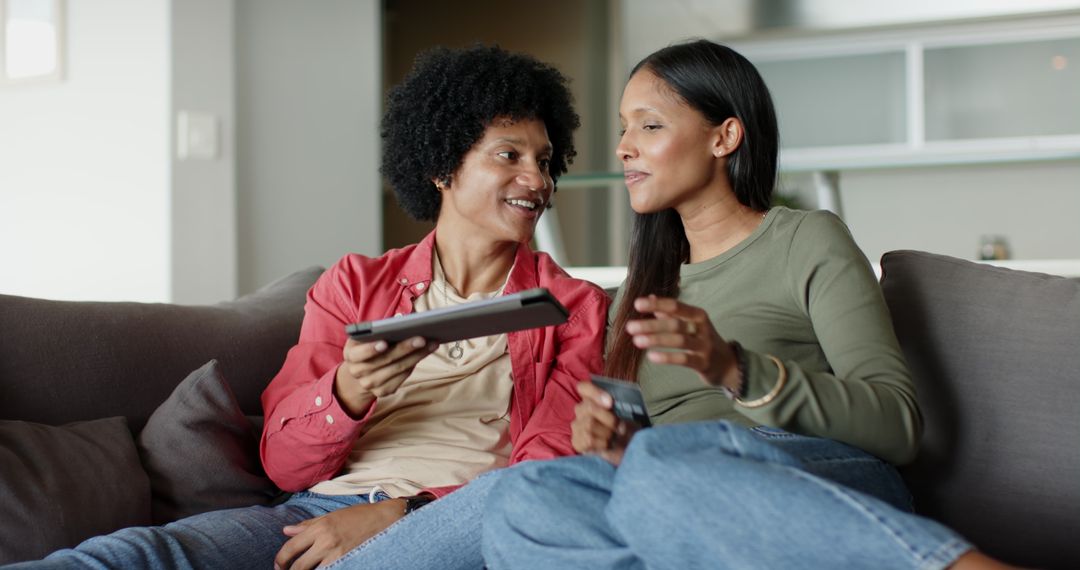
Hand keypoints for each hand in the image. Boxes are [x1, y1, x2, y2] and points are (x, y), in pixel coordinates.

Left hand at [274, 499, 406, 569]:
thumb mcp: (331, 516)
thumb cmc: (358, 516)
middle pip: (298, 566)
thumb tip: (286, 531)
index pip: (290, 548)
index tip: (278, 565)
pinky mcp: (349, 562)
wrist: (384, 519)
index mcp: (320, 528)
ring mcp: (338, 555)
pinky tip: (322, 568)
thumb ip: (308, 525)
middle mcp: (326, 542)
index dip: (280, 560)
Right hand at [334, 336, 437, 416]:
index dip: (371, 349)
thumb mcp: (364, 337)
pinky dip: (414, 364)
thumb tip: (401, 320)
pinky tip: (425, 353)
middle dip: (405, 348)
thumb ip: (377, 330)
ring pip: (398, 369)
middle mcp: (358, 372)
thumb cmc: (366, 347)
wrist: (360, 372)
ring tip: (431, 344)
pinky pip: (402, 377)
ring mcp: (370, 384)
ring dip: (417, 356)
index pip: (359, 354)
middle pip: (385, 360)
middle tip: (422, 338)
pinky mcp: (382, 391)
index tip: (384, 343)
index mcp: (350, 355)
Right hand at [572, 382, 636, 465]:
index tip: (610, 403)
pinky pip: (588, 439)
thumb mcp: (626, 414)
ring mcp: (577, 426)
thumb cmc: (625, 428)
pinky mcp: (576, 441)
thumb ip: (620, 404)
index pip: (583, 387)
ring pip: (589, 424)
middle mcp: (581, 410)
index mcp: (592, 398)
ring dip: (607, 433)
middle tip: (620, 427)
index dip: (595, 392)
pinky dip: (602, 443)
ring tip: (614, 437)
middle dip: (609, 418)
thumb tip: (611, 403)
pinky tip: (607, 445)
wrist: (625, 450)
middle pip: (589, 407)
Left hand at [627, 295, 739, 391]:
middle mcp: (702, 327)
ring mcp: (704, 345)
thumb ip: (670, 312)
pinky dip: (667, 358)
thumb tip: (651, 296)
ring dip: (656, 340)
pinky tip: (652, 357)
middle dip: (651, 325)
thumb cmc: (702, 340)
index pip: (675, 306)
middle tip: (630, 327)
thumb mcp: (690, 323)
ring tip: (636, 341)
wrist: (727, 364)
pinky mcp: (704, 363)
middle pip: (675, 323)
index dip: (656, 304)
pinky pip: (684, 359)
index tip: (637, 304)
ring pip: (679, 340)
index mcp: (697, 315)